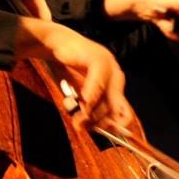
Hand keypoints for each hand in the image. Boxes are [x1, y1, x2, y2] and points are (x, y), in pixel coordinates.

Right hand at [16, 18, 132, 130]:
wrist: (54, 44)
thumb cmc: (66, 69)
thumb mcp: (79, 93)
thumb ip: (88, 108)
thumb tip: (94, 128)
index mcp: (114, 84)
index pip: (124, 111)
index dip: (116, 125)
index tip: (105, 134)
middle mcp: (115, 75)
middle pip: (115, 107)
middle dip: (100, 122)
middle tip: (82, 127)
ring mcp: (109, 65)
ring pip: (105, 98)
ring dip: (90, 113)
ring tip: (76, 119)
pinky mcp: (99, 59)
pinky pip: (98, 84)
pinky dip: (90, 98)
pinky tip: (82, 104)